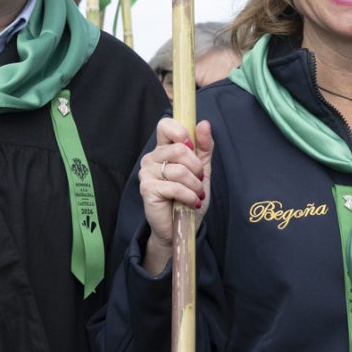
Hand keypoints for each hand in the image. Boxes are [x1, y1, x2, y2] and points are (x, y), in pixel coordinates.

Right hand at [135, 118, 213, 278]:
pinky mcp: (147, 189)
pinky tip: (191, 203)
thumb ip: (204, 147)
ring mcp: (147, 173)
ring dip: (195, 185)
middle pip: (179, 149)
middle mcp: (151, 158)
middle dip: (197, 167)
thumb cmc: (189, 198)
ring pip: (180, 170)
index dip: (182, 132)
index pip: (166, 125)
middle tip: (198, 180)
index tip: (192, 147)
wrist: (180, 227)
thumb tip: (203, 123)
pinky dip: (189, 196)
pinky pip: (175, 187)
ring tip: (195, 194)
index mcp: (163, 149)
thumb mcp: (202, 170)